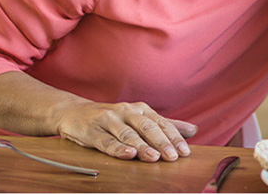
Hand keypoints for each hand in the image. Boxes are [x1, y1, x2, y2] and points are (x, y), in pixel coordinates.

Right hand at [55, 100, 196, 161]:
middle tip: (173, 156)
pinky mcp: (92, 130)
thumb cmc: (112, 118)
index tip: (185, 151)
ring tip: (154, 157)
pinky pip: (106, 141)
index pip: (162, 123)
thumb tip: (193, 130)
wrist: (74, 112)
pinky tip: (128, 154)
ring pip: (128, 134)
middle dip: (162, 142)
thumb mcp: (140, 117)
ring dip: (142, 146)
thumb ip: (165, 125)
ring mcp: (109, 120)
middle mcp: (127, 112)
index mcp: (141, 109)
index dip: (174, 137)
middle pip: (147, 127)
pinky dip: (118, 148)